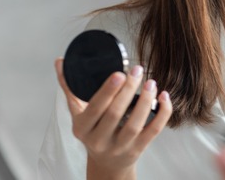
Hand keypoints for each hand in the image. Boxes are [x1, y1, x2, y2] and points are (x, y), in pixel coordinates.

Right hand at [55, 57, 172, 178]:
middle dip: (128, 90)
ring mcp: (119, 147)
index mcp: (82, 128)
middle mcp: (99, 140)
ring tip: (151, 82)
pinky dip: (162, 113)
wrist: (107, 163)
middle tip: (137, 70)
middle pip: (115, 114)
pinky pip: (153, 130)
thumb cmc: (93, 130)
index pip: (95, 109)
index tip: (119, 73)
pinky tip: (164, 96)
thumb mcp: (78, 113)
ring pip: (134, 124)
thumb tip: (60, 61)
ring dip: (146, 101)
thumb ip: (70, 87)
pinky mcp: (138, 149)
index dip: (108, 91)